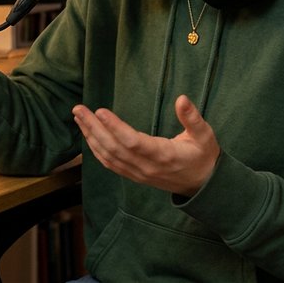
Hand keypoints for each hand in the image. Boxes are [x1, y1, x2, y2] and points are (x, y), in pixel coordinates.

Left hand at [73, 95, 220, 196]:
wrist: (204, 185)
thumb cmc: (204, 156)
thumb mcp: (205, 135)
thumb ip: (192, 118)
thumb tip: (182, 99)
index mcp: (163, 155)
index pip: (133, 141)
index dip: (115, 127)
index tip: (100, 110)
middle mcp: (147, 166)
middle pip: (114, 148)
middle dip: (94, 128)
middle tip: (79, 109)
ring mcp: (139, 173)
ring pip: (109, 157)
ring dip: (91, 137)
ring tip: (78, 118)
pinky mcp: (134, 176)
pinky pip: (111, 164)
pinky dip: (96, 150)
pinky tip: (88, 136)